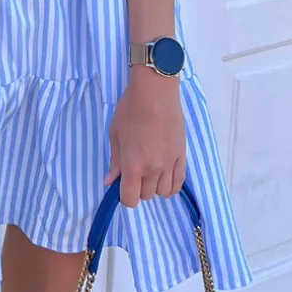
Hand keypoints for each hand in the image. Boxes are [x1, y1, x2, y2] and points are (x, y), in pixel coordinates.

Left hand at [104, 67, 186, 207]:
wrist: (155, 92)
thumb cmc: (130, 110)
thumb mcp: (115, 135)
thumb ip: (114, 161)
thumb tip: (110, 181)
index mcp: (133, 165)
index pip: (130, 199)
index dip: (124, 196)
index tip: (122, 185)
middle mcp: (153, 169)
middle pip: (146, 196)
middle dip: (138, 188)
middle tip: (134, 172)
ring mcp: (170, 164)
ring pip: (163, 192)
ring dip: (154, 187)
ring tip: (150, 171)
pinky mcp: (182, 156)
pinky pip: (179, 182)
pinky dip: (170, 184)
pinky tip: (164, 176)